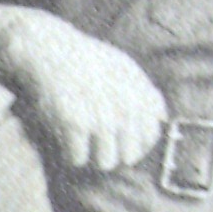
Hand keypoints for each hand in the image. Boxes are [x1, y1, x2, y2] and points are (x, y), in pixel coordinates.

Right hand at [0, 8, 166, 170]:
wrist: (50, 49)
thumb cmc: (86, 60)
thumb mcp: (125, 67)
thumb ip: (146, 91)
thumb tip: (162, 118)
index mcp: (141, 95)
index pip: (150, 137)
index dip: (138, 146)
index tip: (122, 146)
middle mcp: (126, 108)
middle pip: (129, 156)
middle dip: (114, 153)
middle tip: (97, 145)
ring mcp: (101, 117)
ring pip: (105, 162)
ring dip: (92, 157)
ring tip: (81, 143)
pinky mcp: (75, 123)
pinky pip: (77, 158)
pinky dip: (70, 154)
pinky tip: (65, 140)